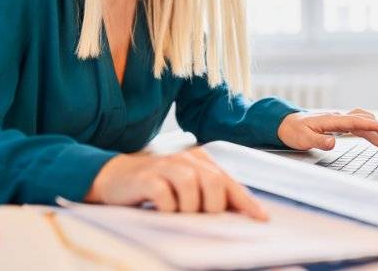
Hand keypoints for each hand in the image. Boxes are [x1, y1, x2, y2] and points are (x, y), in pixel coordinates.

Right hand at [85, 147, 268, 220]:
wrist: (116, 176)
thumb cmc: (157, 184)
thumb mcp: (186, 185)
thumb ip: (210, 193)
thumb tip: (240, 213)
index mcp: (200, 160)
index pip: (229, 181)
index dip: (246, 201)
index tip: (261, 218)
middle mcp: (185, 158)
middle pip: (214, 182)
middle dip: (212, 206)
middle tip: (200, 216)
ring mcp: (165, 165)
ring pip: (191, 187)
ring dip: (189, 208)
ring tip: (179, 213)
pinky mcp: (146, 177)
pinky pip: (165, 195)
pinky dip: (167, 208)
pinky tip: (162, 210)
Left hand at [277, 109, 377, 157]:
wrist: (285, 124)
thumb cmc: (294, 131)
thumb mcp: (303, 138)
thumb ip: (318, 140)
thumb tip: (333, 143)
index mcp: (332, 120)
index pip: (357, 122)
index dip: (374, 126)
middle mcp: (338, 118)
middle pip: (365, 123)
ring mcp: (339, 121)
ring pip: (363, 124)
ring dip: (377, 133)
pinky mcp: (338, 125)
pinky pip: (358, 126)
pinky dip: (369, 131)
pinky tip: (377, 137)